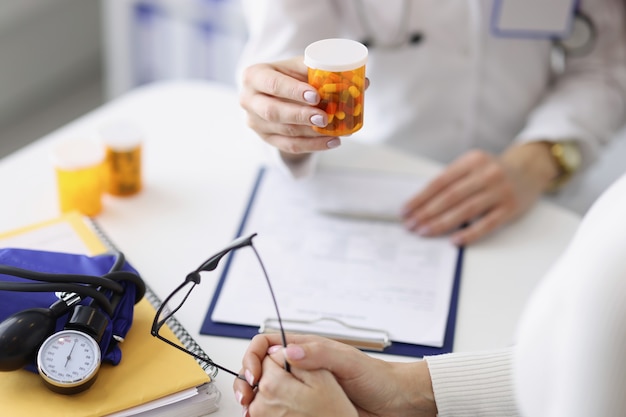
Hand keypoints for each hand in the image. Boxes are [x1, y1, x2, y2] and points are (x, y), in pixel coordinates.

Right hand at [233, 334, 436, 416]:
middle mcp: (302, 366)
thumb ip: (319, 353)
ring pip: (268, 386)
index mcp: (307, 349)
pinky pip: (281, 405)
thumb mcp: (348, 360)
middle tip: (247, 394)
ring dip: (255, 395)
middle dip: (248, 377)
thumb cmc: (376, 377)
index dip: (255, 355)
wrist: (394, 403)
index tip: (254, 372)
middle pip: (262, 365)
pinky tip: (265, 416)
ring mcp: (304, 386)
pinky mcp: (307, 406)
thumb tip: (289, 351)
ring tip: (251, 408)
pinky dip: (268, 410)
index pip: (268, 343)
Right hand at [239, 57, 341, 160]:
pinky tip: (331, 141)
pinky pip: (290, 146)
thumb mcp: (297, 66)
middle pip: (273, 112)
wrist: (274, 92)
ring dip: (312, 133)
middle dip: (300, 116)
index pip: (273, 84)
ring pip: (284, 132)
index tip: (316, 95)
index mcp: (254, 76)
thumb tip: (348, 78)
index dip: (294, 91)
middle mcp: (248, 100)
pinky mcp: (266, 138)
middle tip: (324, 118)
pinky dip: (313, 145)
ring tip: (335, 131)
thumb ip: (315, 69)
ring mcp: (255, 122)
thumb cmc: (288, 75)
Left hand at [401, 143, 557, 245]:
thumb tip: (421, 205)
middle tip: (411, 225)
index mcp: (472, 160)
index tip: (405, 211)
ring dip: (441, 223)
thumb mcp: (472, 166)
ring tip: (424, 232)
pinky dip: (469, 233)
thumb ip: (452, 181)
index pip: (440, 182)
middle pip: (450, 196)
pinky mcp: (510, 208)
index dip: (420, 198)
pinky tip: (454, 241)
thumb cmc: (492, 172)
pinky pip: (487, 223)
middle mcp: (486, 173)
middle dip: (426, 212)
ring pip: (466, 210)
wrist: (529, 170)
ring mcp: (500, 190)